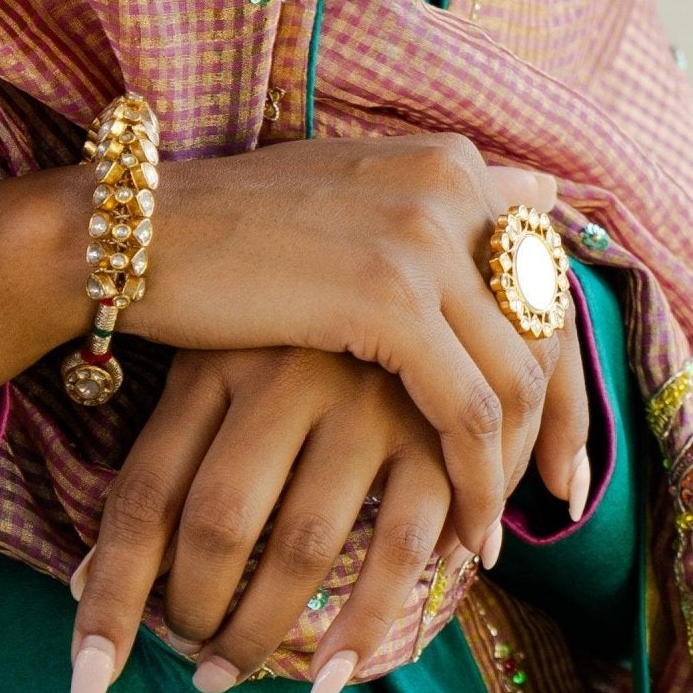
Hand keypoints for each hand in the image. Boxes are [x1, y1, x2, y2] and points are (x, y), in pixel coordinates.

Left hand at [65, 338, 591, 692]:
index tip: (87, 683)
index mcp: (208, 363)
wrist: (410, 228)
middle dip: (196, 616)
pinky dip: (374, 617)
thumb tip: (82, 589)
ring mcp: (362, 396)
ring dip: (269, 632)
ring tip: (244, 678)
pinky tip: (342, 667)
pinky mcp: (435, 423)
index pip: (141, 500)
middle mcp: (278, 375)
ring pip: (303, 547)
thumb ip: (162, 468)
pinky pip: (402, 541)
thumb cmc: (284, 326)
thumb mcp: (210, 366)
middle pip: (216, 526)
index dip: (111, 599)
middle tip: (193, 666)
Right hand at [119, 135, 576, 553]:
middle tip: (552, 497)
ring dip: (510, 468)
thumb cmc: (216, 233)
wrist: (128, 233)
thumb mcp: (333, 200)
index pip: (543, 274)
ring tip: (488, 530)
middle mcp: (451, 186)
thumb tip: (527, 200)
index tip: (556, 441)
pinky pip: (465, 411)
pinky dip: (472, 480)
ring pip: (515, 378)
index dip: (564, 365)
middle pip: (547, 330)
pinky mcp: (389, 299)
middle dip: (558, 427)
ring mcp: (423, 239)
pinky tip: (456, 529)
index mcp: (445, 162)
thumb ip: (419, 209)